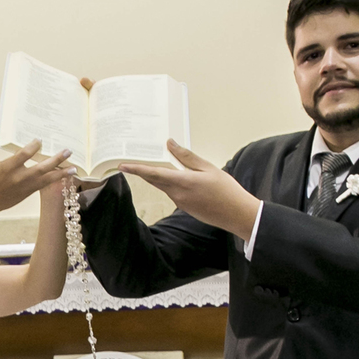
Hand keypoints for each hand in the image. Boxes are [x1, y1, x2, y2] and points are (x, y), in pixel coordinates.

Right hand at [0, 131, 73, 216]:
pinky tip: (64, 175)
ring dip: (61, 173)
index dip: (34, 146)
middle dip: (56, 160)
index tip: (40, 140)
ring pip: (47, 179)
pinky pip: (45, 185)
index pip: (24, 155)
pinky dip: (55, 180)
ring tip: (74, 168)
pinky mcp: (29, 192)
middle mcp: (19, 178)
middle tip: (68, 151)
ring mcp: (26, 186)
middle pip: (41, 168)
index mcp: (8, 168)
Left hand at [119, 140, 259, 240]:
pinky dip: (168, 182)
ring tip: (153, 162)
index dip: (136, 169)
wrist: (236, 214)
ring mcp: (180, 202)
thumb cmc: (226, 190)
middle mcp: (177, 194)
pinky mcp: (185, 207)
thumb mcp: (208, 168)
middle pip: (155, 180)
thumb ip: (187, 157)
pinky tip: (173, 175)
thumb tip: (170, 144)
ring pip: (163, 186)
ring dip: (157, 176)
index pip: (154, 174)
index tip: (122, 166)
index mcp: (183, 183)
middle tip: (131, 160)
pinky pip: (172, 192)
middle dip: (142, 171)